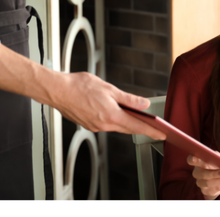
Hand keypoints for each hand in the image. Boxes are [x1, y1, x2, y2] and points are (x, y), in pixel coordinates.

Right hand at [0, 44, 165, 140]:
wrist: (57, 91)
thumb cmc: (79, 86)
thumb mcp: (108, 88)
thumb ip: (128, 98)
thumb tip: (143, 104)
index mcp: (111, 115)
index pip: (136, 126)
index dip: (151, 130)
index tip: (162, 134)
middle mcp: (103, 124)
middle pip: (127, 128)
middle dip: (141, 127)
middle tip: (155, 127)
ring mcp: (95, 126)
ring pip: (117, 126)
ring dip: (126, 122)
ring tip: (137, 117)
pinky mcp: (89, 124)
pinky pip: (106, 124)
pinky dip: (114, 119)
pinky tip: (116, 113)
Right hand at [187, 153, 219, 199]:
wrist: (216, 177)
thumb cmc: (215, 163)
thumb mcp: (216, 157)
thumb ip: (217, 156)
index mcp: (197, 162)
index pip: (190, 160)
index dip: (192, 159)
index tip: (194, 159)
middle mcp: (197, 173)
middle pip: (203, 174)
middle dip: (214, 174)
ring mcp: (200, 183)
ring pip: (209, 183)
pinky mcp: (206, 191)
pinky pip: (216, 189)